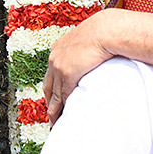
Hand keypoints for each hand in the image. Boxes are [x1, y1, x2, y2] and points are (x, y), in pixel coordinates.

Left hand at [42, 10, 114, 124]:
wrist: (105, 29)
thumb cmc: (103, 32)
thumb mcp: (89, 40)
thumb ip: (86, 50)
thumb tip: (95, 55)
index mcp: (58, 49)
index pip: (51, 73)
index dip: (51, 87)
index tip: (53, 98)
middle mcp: (54, 58)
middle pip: (47, 85)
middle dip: (49, 101)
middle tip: (52, 115)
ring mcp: (59, 66)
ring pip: (53, 94)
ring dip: (52, 110)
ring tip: (54, 123)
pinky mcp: (67, 74)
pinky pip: (61, 97)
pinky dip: (59, 109)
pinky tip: (60, 118)